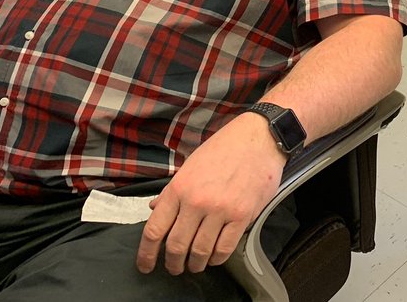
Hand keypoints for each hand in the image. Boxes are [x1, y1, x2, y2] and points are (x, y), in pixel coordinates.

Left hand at [137, 112, 285, 275]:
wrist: (259, 138)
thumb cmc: (225, 148)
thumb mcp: (191, 165)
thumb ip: (172, 191)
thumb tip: (155, 209)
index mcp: (179, 187)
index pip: (154, 230)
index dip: (146, 254)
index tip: (146, 265)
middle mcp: (196, 201)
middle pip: (175, 246)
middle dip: (172, 263)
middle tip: (174, 268)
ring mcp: (220, 209)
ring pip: (199, 251)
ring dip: (195, 264)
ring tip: (196, 265)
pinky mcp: (242, 215)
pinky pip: (224, 248)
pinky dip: (217, 258)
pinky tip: (215, 256)